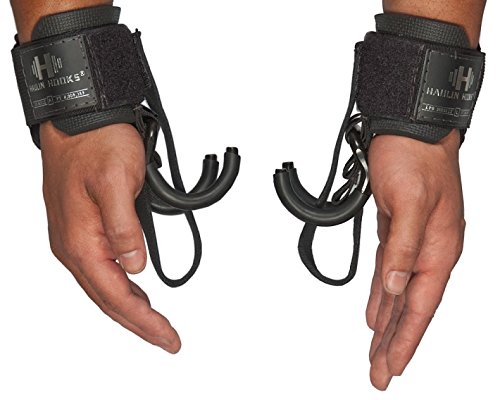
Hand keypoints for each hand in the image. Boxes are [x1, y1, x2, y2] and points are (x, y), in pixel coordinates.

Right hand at [40, 121, 180, 352]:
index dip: (144, 321)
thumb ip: (125, 228)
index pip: (115, 295)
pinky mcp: (83, 228)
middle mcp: (73, 245)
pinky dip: (122, 286)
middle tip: (167, 339)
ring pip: (105, 287)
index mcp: (80, 241)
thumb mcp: (117, 181)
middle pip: (108, 299)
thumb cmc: (95, 143)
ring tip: (156, 323)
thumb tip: (135, 265)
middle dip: (140, 323)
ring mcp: (75, 238)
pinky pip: (102, 269)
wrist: (79, 118)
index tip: (168, 337)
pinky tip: (136, 288)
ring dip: (131, 308)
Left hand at [366, 130, 463, 389]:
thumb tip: (396, 289)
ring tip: (375, 351)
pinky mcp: (397, 232)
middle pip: (409, 309)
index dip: (406, 341)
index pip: (420, 307)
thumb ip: (403, 249)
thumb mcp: (410, 203)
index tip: (391, 368)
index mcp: (439, 250)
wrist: (407, 130)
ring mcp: (413, 243)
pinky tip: (376, 311)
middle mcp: (429, 252)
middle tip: (378, 374)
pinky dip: (381, 295)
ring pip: (398, 294)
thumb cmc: (415, 159)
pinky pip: (388, 273)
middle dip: (393, 343)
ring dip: (387, 324)